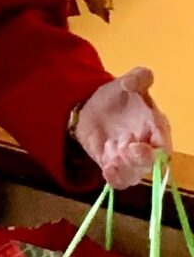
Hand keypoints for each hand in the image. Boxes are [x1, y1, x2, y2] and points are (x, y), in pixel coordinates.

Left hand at [74, 68, 172, 188]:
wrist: (91, 106)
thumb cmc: (117, 96)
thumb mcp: (126, 83)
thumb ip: (137, 79)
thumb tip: (144, 75)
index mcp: (156, 128)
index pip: (164, 146)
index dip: (155, 151)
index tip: (137, 147)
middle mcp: (146, 146)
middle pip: (150, 164)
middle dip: (138, 161)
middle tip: (121, 150)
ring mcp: (129, 159)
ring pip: (134, 175)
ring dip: (123, 170)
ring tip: (109, 158)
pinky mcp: (112, 166)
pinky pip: (118, 181)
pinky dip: (114, 179)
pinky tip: (105, 170)